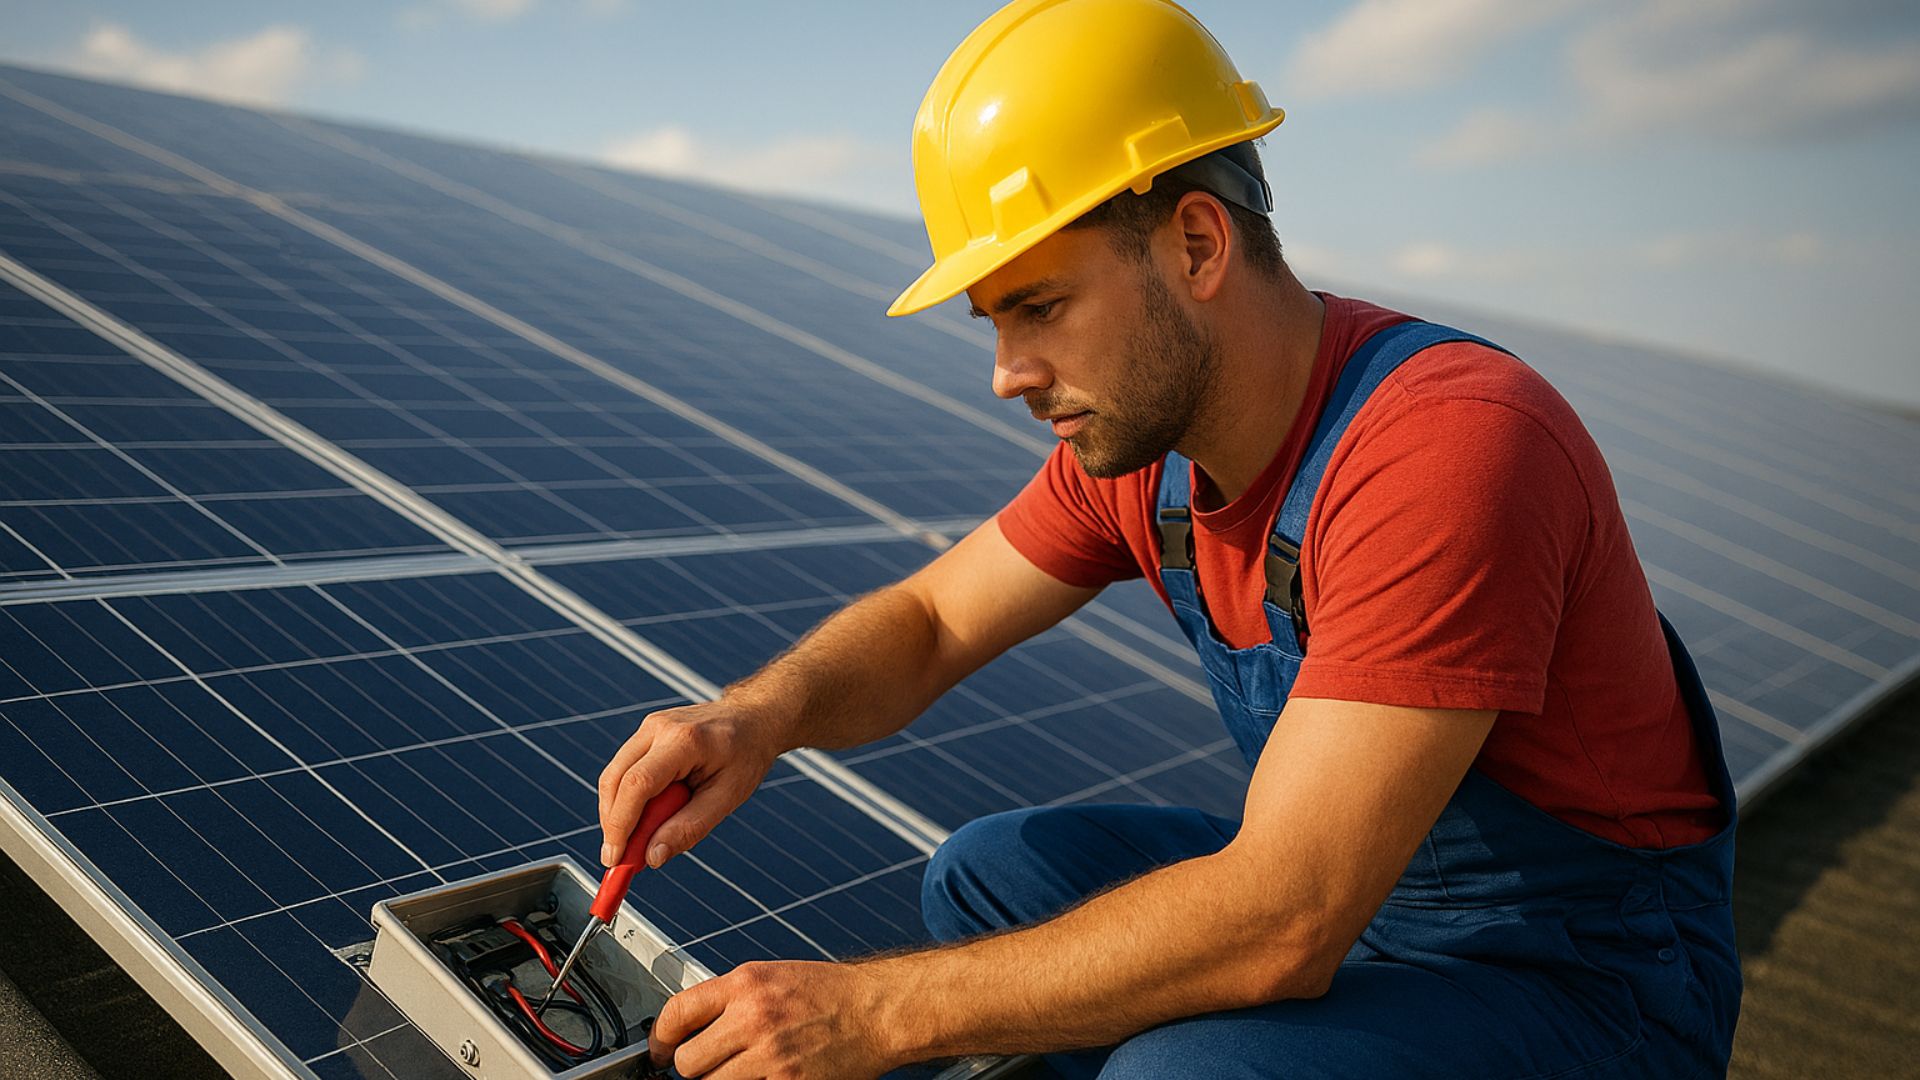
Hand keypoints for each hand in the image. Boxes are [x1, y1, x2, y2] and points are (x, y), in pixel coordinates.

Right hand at [597, 698, 784, 867]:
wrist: (752, 719)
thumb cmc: (746, 756)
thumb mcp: (728, 797)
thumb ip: (690, 828)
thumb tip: (653, 856)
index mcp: (685, 741)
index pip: (637, 785)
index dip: (620, 824)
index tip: (615, 858)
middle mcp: (659, 727)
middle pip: (615, 779)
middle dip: (612, 822)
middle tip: (620, 857)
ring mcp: (650, 725)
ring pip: (614, 774)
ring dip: (617, 811)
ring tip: (638, 840)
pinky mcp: (646, 731)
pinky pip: (624, 768)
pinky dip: (627, 797)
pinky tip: (646, 816)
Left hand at [649, 961, 899, 1078]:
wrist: (876, 1012)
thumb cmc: (828, 994)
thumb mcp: (772, 977)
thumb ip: (729, 999)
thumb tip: (688, 1028)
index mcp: (746, 984)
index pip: (677, 1013)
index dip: (660, 1038)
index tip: (661, 1049)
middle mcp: (754, 1018)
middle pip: (688, 1062)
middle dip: (693, 1066)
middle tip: (708, 1064)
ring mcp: (771, 1056)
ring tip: (739, 1071)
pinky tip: (761, 1077)